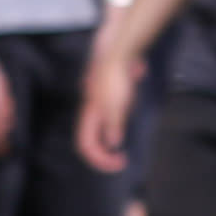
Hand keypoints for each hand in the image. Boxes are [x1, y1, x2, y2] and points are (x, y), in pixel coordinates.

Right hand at [74, 51, 139, 174]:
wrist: (117, 51)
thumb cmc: (115, 77)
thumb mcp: (117, 105)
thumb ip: (113, 125)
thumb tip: (112, 144)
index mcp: (89, 115)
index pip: (86, 146)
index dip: (99, 159)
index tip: (118, 164)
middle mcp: (91, 111)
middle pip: (91, 140)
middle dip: (105, 154)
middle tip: (122, 160)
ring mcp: (98, 102)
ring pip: (100, 129)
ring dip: (111, 138)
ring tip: (127, 129)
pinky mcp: (109, 94)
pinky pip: (110, 115)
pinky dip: (118, 122)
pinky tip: (129, 110)